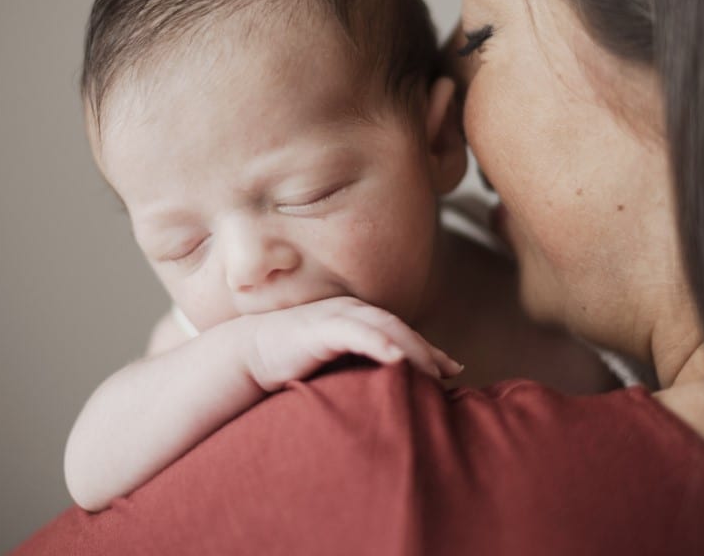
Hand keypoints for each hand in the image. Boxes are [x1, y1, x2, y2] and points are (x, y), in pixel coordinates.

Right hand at [231, 296, 463, 391]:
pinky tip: (396, 357)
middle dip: (427, 349)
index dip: (428, 350)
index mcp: (357, 319)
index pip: (401, 333)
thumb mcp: (334, 365)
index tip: (453, 370)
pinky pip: (356, 332)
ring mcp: (336, 316)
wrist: (250, 354)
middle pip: (400, 328)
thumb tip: (389, 392)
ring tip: (433, 370)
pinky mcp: (321, 327)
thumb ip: (359, 371)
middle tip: (451, 371)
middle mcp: (351, 312)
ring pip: (385, 327)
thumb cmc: (292, 363)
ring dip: (411, 347)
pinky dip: (379, 342)